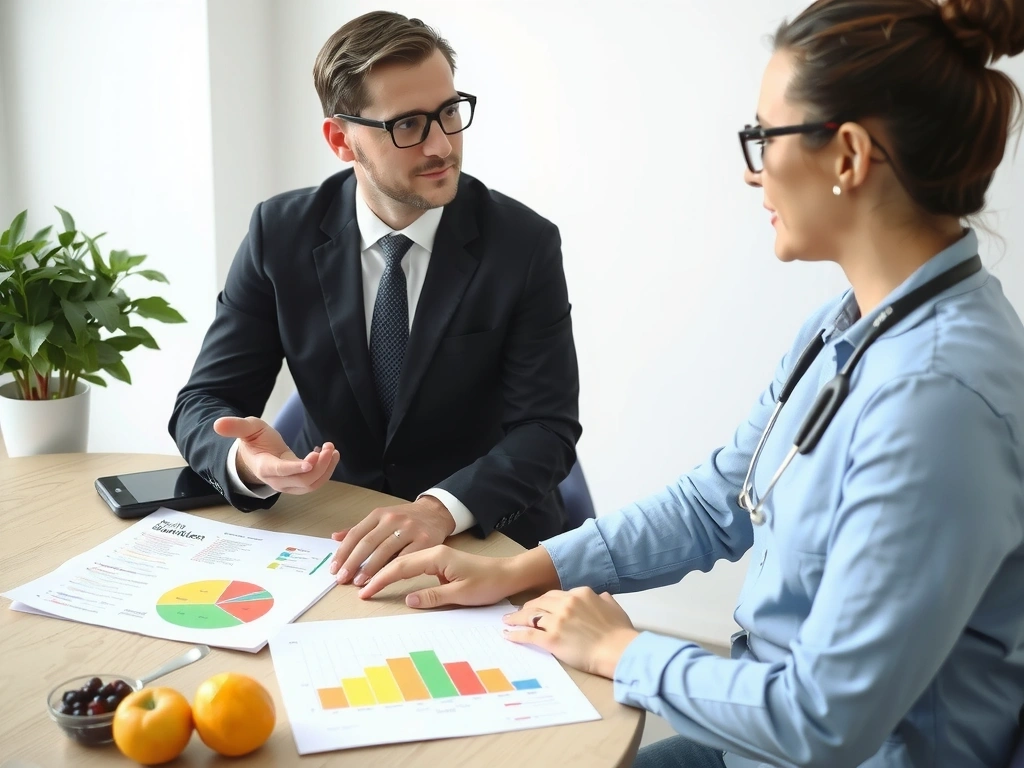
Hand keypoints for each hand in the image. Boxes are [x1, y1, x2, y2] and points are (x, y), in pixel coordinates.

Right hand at [213, 416, 338, 493]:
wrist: (257, 456)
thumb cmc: (253, 442)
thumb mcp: (246, 429)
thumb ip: (235, 426)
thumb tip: (217, 424)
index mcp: (264, 467)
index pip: (281, 471)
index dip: (295, 469)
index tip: (310, 461)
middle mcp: (277, 480)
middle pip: (301, 481)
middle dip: (319, 466)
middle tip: (328, 448)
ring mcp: (289, 484)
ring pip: (311, 484)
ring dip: (325, 469)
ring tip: (331, 450)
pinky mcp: (299, 483)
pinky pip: (316, 482)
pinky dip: (326, 471)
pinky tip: (330, 454)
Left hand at [329, 496, 456, 585]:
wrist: (435, 513)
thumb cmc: (405, 519)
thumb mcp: (382, 518)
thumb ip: (359, 529)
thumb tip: (335, 538)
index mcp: (379, 514)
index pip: (356, 534)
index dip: (343, 553)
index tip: (334, 569)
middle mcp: (393, 519)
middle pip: (368, 543)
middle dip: (352, 563)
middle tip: (343, 579)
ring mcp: (410, 529)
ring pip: (385, 551)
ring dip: (370, 569)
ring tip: (359, 582)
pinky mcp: (425, 541)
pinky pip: (405, 558)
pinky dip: (392, 570)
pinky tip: (384, 579)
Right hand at [357, 545, 522, 606]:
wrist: (507, 573)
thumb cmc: (488, 583)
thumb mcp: (462, 593)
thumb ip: (434, 596)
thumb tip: (408, 599)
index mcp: (436, 556)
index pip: (401, 566)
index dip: (380, 579)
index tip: (364, 591)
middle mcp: (432, 552)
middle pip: (396, 560)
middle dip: (373, 571)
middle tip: (352, 584)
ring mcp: (434, 555)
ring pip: (401, 561)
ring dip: (380, 569)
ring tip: (360, 577)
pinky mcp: (437, 561)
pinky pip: (409, 564)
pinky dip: (393, 569)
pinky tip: (380, 572)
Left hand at [502, 588, 638, 678]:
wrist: (618, 650)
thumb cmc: (619, 633)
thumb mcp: (614, 607)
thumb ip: (603, 600)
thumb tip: (601, 597)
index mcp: (580, 594)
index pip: (555, 595)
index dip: (544, 601)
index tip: (538, 605)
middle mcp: (566, 603)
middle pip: (539, 602)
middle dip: (527, 606)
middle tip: (518, 612)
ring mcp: (557, 620)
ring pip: (530, 615)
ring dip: (516, 618)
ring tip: (508, 621)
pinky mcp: (551, 639)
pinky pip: (528, 634)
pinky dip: (516, 634)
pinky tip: (508, 635)